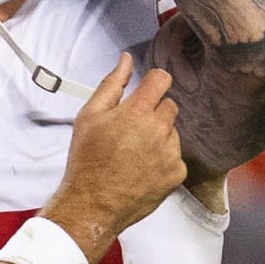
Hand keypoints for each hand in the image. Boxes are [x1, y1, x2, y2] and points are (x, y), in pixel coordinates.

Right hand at [41, 53, 184, 263]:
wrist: (93, 202)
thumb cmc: (87, 159)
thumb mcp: (89, 116)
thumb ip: (111, 84)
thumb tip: (125, 60)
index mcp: (138, 111)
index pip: (162, 80)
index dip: (153, 82)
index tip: (146, 91)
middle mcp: (160, 130)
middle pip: (168, 106)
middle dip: (152, 112)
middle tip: (130, 129)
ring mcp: (171, 153)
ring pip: (172, 132)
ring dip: (158, 136)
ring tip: (132, 153)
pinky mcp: (177, 173)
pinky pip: (175, 156)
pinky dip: (162, 159)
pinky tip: (141, 168)